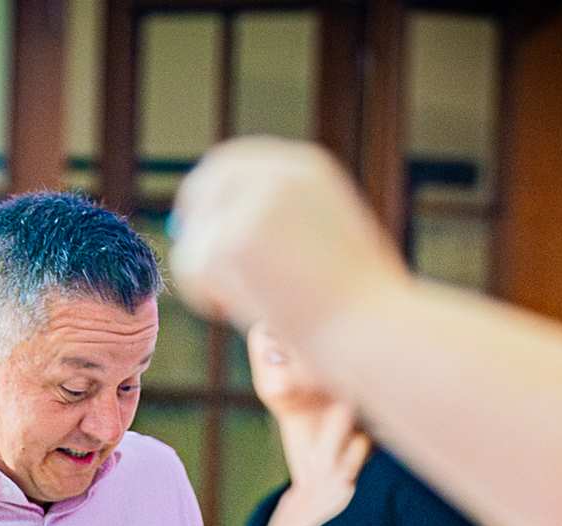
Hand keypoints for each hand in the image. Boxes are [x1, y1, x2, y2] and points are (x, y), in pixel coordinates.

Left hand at [171, 138, 407, 334]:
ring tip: (253, 307)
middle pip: (203, 187)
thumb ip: (285, 222)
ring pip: (195, 237)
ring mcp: (250, 208)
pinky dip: (205, 298)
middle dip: (193, 225)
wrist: (371, 327)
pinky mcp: (230, 244)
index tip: (200, 222)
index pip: (234, 162)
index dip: (210, 193)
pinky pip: (190, 270)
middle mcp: (276, 176)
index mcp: (306, 168)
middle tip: (198, 267)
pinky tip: (242, 314)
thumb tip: (229, 233)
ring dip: (209, 277)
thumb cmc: (360, 302)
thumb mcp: (331, 238)